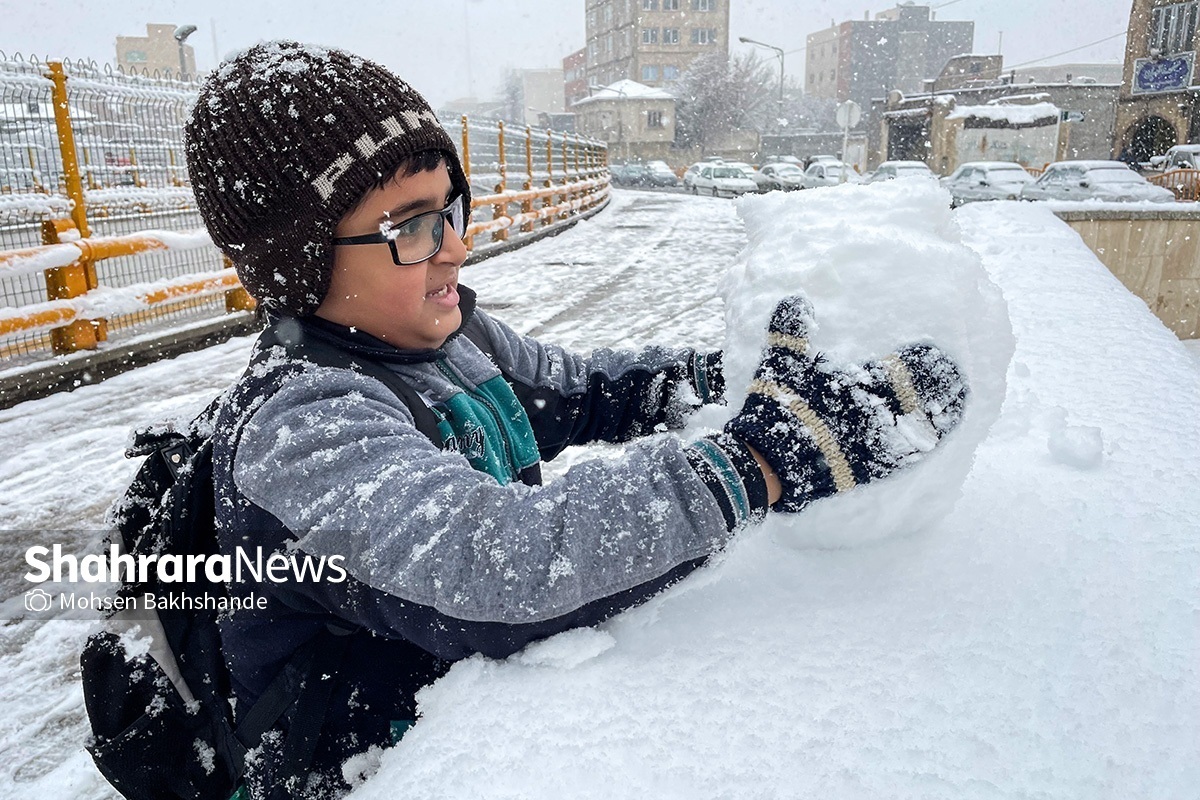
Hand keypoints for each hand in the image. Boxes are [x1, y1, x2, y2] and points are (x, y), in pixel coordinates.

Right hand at [725, 295, 967, 511]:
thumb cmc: (781, 407)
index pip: (903, 367)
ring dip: (943, 414)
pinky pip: (908, 456)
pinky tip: (935, 440)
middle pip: (922, 395)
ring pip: (923, 425)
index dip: (922, 358)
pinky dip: (924, 445)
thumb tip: (796, 298)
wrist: (776, 460)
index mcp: (863, 383)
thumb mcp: (781, 362)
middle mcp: (880, 410)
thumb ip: (790, 330)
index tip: (933, 350)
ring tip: (959, 404)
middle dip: (941, 384)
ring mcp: (881, 441)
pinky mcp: (875, 467)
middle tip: (959, 377)